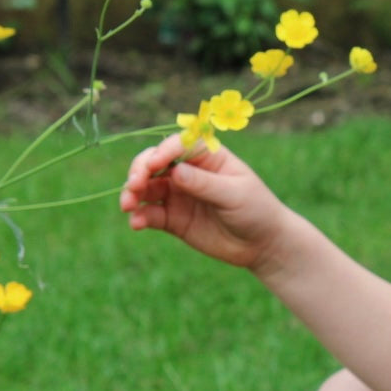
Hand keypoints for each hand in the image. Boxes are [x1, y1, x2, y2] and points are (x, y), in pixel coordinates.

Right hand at [119, 133, 289, 272]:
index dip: (162, 152)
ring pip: (146, 188)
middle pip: (154, 163)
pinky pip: (150, 214)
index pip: (177, 144)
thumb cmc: (256, 211)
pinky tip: (137, 223)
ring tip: (128, 206)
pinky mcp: (173, 219)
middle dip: (140, 171)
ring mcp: (178, 195)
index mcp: (207, 156)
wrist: (263, 245)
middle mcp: (188, 171)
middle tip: (134, 186)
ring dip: (132, 194)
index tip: (154, 165)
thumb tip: (175, 171)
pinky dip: (140, 217)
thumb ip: (204, 184)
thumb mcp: (234, 194)